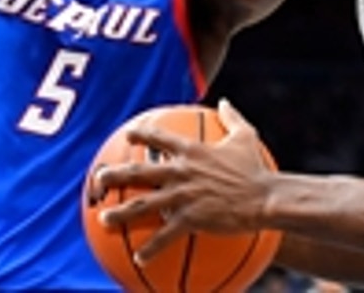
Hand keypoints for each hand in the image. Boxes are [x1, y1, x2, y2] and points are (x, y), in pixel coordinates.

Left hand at [95, 100, 270, 262]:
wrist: (264, 197)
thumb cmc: (255, 168)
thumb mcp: (245, 136)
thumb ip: (232, 118)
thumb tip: (224, 102)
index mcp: (192, 151)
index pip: (159, 137)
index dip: (141, 134)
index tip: (128, 135)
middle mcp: (181, 171)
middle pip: (139, 172)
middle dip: (115, 175)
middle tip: (99, 178)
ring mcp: (183, 196)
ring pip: (143, 205)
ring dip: (121, 213)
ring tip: (104, 220)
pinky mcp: (190, 218)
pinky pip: (164, 236)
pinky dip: (151, 249)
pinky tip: (139, 260)